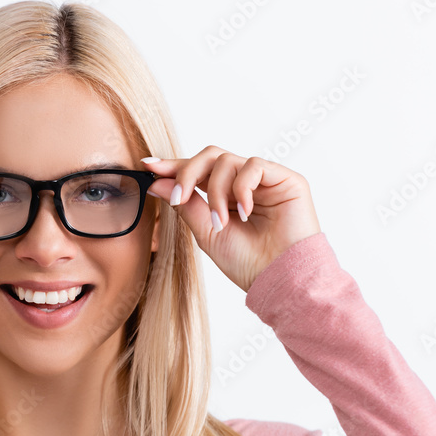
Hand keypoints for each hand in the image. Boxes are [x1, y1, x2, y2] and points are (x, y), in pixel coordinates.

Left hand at [142, 146, 321, 291]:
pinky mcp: (286, 178)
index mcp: (224, 196)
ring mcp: (264, 180)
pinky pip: (253, 165)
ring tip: (220, 223)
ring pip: (226, 160)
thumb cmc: (247, 262)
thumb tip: (157, 183)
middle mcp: (244, 184)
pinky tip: (243, 212)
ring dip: (215, 192)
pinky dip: (242, 187)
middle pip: (209, 156)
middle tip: (179, 198)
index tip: (149, 167)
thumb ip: (185, 205)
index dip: (173, 166)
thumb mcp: (206, 232)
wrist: (278, 279)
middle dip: (187, 174)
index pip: (197, 171)